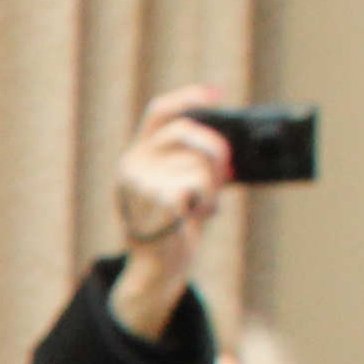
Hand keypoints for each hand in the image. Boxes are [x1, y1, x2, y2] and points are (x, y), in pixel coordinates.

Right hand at [111, 84, 236, 338]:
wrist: (156, 268)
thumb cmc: (173, 224)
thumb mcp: (179, 184)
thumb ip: (194, 159)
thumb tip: (230, 143)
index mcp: (136, 156)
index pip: (160, 112)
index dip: (189, 97)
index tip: (218, 95)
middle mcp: (133, 164)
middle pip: (189, 131)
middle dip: (216, 148)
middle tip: (227, 168)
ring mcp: (141, 182)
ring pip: (198, 162)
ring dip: (213, 185)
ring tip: (202, 206)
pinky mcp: (157, 199)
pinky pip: (199, 184)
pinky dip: (207, 201)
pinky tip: (199, 215)